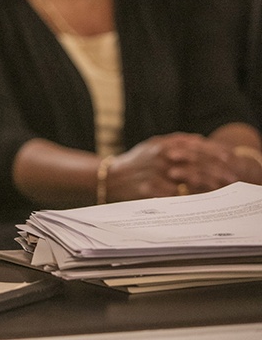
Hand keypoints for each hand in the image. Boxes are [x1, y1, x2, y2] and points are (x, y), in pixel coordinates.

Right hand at [108, 133, 239, 200]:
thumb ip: (175, 140)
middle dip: (215, 172)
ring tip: (219, 190)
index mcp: (162, 146)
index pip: (194, 147)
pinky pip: (174, 196)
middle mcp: (159, 158)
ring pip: (187, 180)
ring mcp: (154, 174)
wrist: (109, 177)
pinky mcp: (149, 190)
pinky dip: (188, 198)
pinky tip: (198, 200)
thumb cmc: (134, 162)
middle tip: (230, 179)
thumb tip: (199, 138)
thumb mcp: (152, 145)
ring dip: (205, 186)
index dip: (214, 153)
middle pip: (195, 164)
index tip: (228, 160)